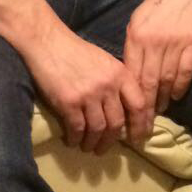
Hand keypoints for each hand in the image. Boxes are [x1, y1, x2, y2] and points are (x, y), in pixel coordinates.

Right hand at [21, 23, 147, 154]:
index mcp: (120, 74)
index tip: (139, 138)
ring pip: (98, 129)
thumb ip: (118, 82)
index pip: (139, 104)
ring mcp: (88, 95)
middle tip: (105, 148)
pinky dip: (76, 139)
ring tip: (89, 147)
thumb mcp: (106, 62)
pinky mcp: (69, 102)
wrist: (49, 43)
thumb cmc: (77, 52)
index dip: (141, 124)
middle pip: (117, 122)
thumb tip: (127, 109)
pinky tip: (73, 141)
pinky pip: (77, 129)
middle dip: (112, 140)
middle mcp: (108, 86)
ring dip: (94, 143)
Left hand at [123, 0, 191, 133]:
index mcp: (136, 38)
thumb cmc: (157, 5)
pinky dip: (180, 87)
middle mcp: (155, 43)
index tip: (127, 118)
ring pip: (167, 80)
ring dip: (162, 100)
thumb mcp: (136, 22)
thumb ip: (132, 47)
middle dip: (144, 110)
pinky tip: (176, 97)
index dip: (129, 100)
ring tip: (158, 113)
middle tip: (142, 129)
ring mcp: (176, 44)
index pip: (132, 76)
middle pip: (148, 83)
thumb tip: (127, 77)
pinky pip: (186, 71)